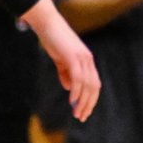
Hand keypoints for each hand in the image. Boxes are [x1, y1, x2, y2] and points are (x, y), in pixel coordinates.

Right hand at [20, 0, 100, 121]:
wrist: (48, 24)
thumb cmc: (54, 41)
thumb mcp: (61, 60)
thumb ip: (66, 73)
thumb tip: (71, 89)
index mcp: (87, 61)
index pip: (94, 83)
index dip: (91, 99)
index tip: (85, 112)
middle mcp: (88, 60)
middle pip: (94, 86)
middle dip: (89, 103)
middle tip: (81, 117)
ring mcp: (82, 57)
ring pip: (87, 84)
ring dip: (83, 100)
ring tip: (77, 113)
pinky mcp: (73, 56)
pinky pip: (78, 76)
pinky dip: (77, 90)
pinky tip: (73, 100)